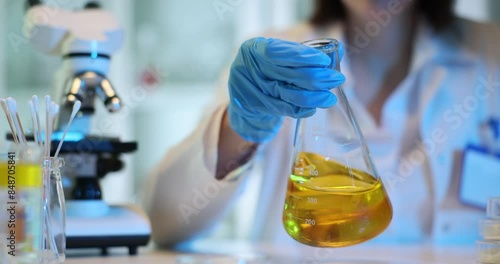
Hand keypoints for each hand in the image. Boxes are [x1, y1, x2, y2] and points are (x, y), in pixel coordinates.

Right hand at [227, 37, 345, 142]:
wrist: (243, 93)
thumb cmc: (266, 69)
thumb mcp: (279, 56)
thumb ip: (305, 53)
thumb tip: (338, 50)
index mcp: (254, 49)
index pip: (280, 52)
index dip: (304, 56)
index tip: (324, 61)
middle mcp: (249, 68)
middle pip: (287, 74)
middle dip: (316, 77)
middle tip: (336, 79)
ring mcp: (251, 89)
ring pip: (287, 94)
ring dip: (313, 97)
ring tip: (330, 98)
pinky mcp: (256, 107)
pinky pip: (283, 109)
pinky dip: (301, 109)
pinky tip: (314, 108)